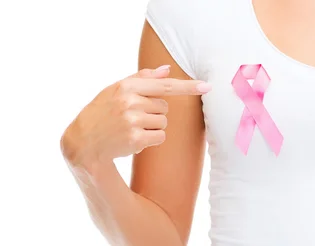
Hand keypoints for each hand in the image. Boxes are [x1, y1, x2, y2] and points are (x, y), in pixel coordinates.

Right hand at [61, 65, 211, 166]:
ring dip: (152, 127)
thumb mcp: (116, 90)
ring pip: (163, 122)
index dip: (188, 87)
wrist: (83, 141)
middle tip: (131, 117)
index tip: (207, 87)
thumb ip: (142, 79)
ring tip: (130, 128)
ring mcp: (133, 121)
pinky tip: (132, 139)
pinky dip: (151, 140)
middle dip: (153, 113)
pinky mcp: (136, 139)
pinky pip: (160, 137)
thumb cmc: (103, 112)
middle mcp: (130, 102)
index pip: (164, 85)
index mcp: (127, 87)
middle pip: (165, 107)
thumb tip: (167, 70)